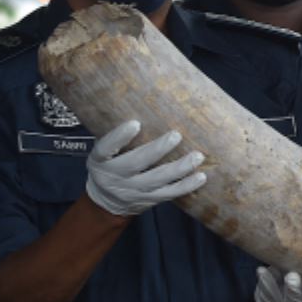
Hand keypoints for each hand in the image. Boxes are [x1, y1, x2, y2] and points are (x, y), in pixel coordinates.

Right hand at [85, 120, 205, 217]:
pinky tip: (201, 177)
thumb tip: (140, 100)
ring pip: (157, 180)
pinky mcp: (149, 200)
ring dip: (179, 168)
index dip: (119, 137)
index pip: (105, 148)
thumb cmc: (109, 165)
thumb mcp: (104, 152)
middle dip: (157, 150)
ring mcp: (133, 190)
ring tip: (197, 156)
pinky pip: (169, 194)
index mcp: (100, 161)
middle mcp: (114, 177)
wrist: (106, 201)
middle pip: (136, 164)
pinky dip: (186, 186)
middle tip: (176, 135)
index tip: (135, 123)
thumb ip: (117, 135)